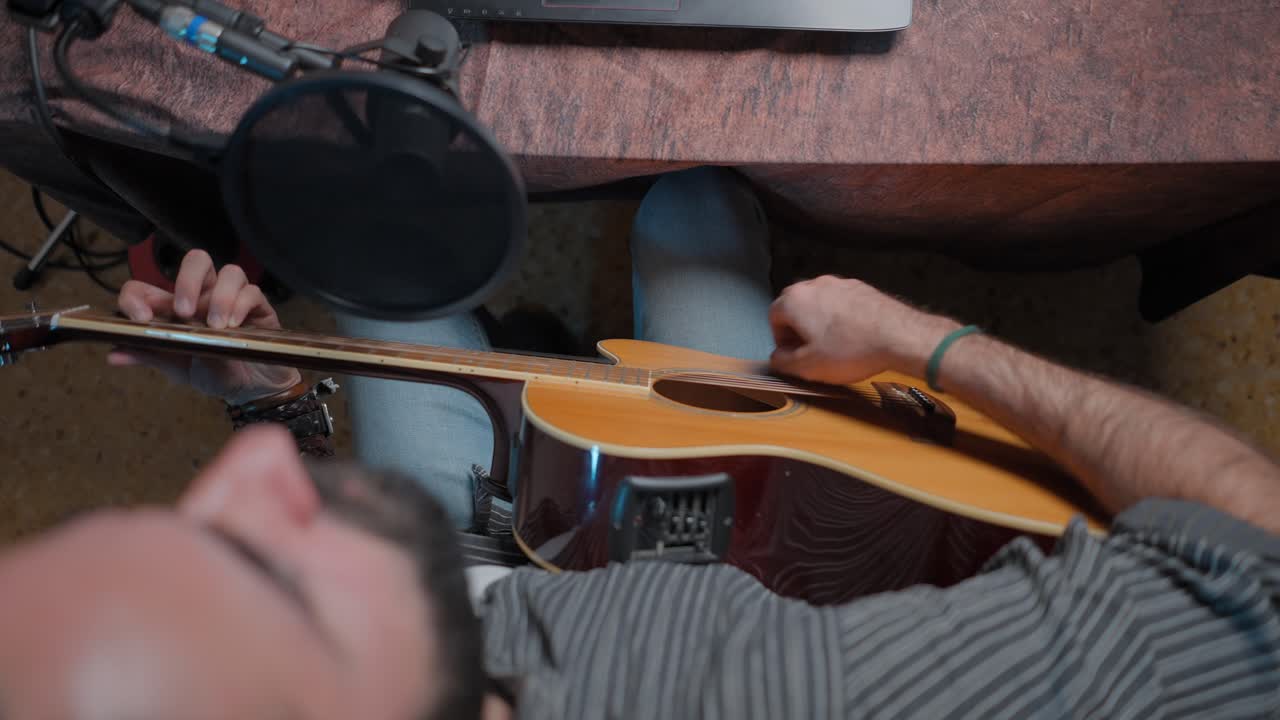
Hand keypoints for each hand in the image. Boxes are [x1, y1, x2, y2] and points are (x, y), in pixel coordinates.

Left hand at [108, 249, 302, 405]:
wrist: (252, 390)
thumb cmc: (213, 373)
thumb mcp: (176, 367)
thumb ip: (149, 355)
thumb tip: (112, 354)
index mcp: (175, 308)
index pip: (149, 287)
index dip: (137, 296)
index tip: (141, 318)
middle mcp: (205, 296)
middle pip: (197, 261)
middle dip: (188, 280)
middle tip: (184, 311)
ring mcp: (233, 299)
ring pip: (230, 272)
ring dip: (220, 297)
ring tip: (215, 325)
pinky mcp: (259, 308)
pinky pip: (252, 292)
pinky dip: (241, 305)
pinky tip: (234, 326)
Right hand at [768, 275, 957, 384]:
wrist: (897, 335)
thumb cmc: (849, 350)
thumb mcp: (808, 367)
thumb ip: (783, 362)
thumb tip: (776, 358)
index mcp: (794, 300)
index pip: (774, 317)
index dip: (780, 339)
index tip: (792, 355)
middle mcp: (814, 284)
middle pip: (796, 306)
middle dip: (799, 328)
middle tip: (810, 350)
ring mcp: (840, 282)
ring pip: (820, 303)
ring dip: (820, 322)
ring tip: (834, 345)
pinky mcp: (861, 287)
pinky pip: (842, 302)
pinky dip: (841, 317)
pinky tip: (853, 336)